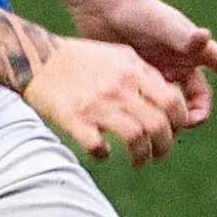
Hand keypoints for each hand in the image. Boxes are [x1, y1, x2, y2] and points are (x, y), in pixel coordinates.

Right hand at [25, 33, 192, 165]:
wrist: (37, 59)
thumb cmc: (81, 58)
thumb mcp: (119, 55)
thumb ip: (145, 73)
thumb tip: (169, 92)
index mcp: (133, 72)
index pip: (173, 102)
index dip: (179, 122)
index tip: (173, 131)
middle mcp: (119, 88)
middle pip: (158, 125)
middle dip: (165, 146)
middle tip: (159, 154)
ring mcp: (97, 105)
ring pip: (136, 139)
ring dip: (142, 156)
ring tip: (139, 161)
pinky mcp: (75, 120)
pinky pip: (97, 146)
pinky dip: (103, 154)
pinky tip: (102, 153)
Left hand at [74, 0, 216, 119]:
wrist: (99, 8)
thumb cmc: (135, 12)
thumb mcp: (161, 26)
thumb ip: (182, 38)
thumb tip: (205, 37)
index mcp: (193, 48)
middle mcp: (181, 60)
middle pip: (199, 96)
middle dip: (197, 113)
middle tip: (185, 122)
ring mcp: (160, 70)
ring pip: (174, 104)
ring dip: (172, 117)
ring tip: (157, 122)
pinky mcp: (139, 78)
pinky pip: (151, 102)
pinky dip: (151, 112)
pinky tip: (141, 119)